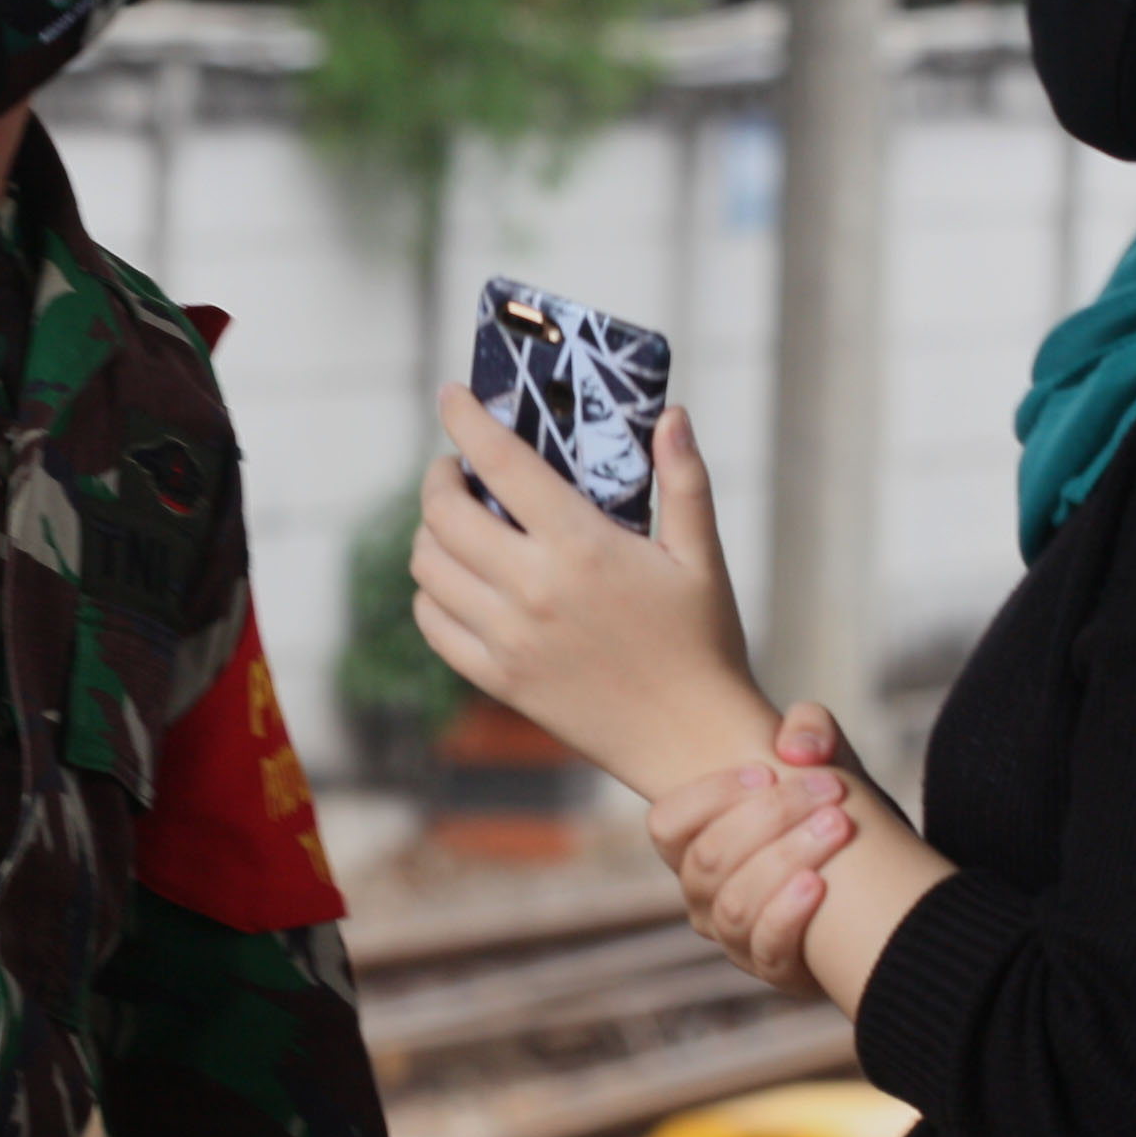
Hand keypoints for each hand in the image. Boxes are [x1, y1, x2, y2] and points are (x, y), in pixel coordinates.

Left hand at [409, 394, 777, 796]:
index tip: (451, 396)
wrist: (693, 741)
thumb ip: (685, 480)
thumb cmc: (705, 642)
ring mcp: (509, 639)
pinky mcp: (499, 681)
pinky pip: (435, 625)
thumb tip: (672, 414)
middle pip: (444, 514)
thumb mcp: (702, 555)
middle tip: (456, 470)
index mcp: (582, 547)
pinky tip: (456, 581)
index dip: (465, 420)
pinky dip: (432, 593)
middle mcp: (533, 589)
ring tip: (457, 522)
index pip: (500, 463)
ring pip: (429, 568)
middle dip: (439, 478)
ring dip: (431, 534)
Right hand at [643, 702, 873, 994]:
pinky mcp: (773, 968)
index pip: (667, 824)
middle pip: (708, 859)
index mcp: (695, 844)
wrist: (879, 880)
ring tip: (837, 827)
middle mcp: (702, 894)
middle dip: (770, 817)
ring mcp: (733, 937)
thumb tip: (797, 749)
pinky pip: (765, 948)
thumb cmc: (831, 810)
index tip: (765, 771)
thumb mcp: (822, 760)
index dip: (708, 796)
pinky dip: (788, 915)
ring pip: (735, 904)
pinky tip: (819, 884)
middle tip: (830, 788)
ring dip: (787, 859)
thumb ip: (809, 728)